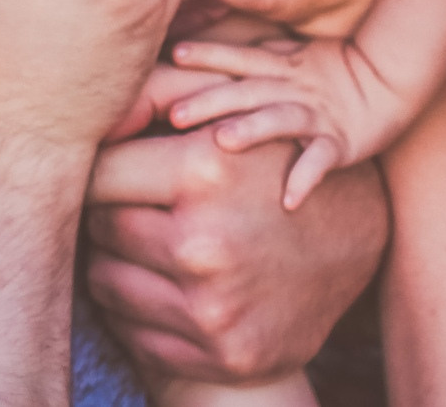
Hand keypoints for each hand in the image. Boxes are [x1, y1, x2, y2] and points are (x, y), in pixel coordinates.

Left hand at [85, 66, 388, 383]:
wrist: (351, 245)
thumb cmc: (273, 162)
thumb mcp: (231, 115)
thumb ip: (160, 93)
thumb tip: (94, 115)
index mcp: (208, 173)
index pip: (101, 174)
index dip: (100, 170)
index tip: (111, 174)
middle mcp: (206, 245)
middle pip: (99, 226)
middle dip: (108, 214)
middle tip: (132, 210)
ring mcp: (212, 307)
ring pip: (105, 280)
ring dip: (116, 263)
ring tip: (148, 247)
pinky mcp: (219, 353)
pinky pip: (131, 330)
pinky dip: (137, 310)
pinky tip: (165, 290)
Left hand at [166, 36, 414, 208]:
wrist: (392, 79)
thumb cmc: (336, 70)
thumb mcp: (295, 57)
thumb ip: (259, 58)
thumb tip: (215, 55)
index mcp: (280, 68)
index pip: (239, 58)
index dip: (208, 55)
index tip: (174, 55)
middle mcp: (293, 88)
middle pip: (247, 90)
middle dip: (210, 100)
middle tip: (175, 113)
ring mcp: (317, 114)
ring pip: (281, 118)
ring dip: (253, 129)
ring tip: (223, 141)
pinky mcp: (341, 141)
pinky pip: (322, 160)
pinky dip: (307, 178)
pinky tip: (289, 200)